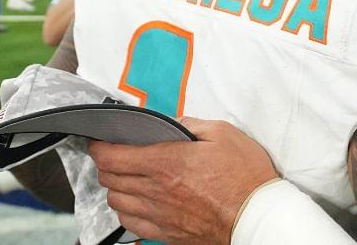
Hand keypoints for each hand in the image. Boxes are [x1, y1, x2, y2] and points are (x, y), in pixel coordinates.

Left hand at [90, 117, 277, 244]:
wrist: (257, 216)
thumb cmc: (245, 175)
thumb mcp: (223, 134)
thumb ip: (190, 124)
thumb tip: (171, 124)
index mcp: (167, 162)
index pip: (112, 157)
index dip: (99, 147)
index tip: (101, 141)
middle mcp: (156, 190)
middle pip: (110, 179)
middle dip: (107, 164)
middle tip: (117, 155)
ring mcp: (159, 215)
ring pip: (116, 202)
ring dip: (116, 187)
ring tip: (127, 178)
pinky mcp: (166, 233)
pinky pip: (130, 223)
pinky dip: (126, 210)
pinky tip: (137, 202)